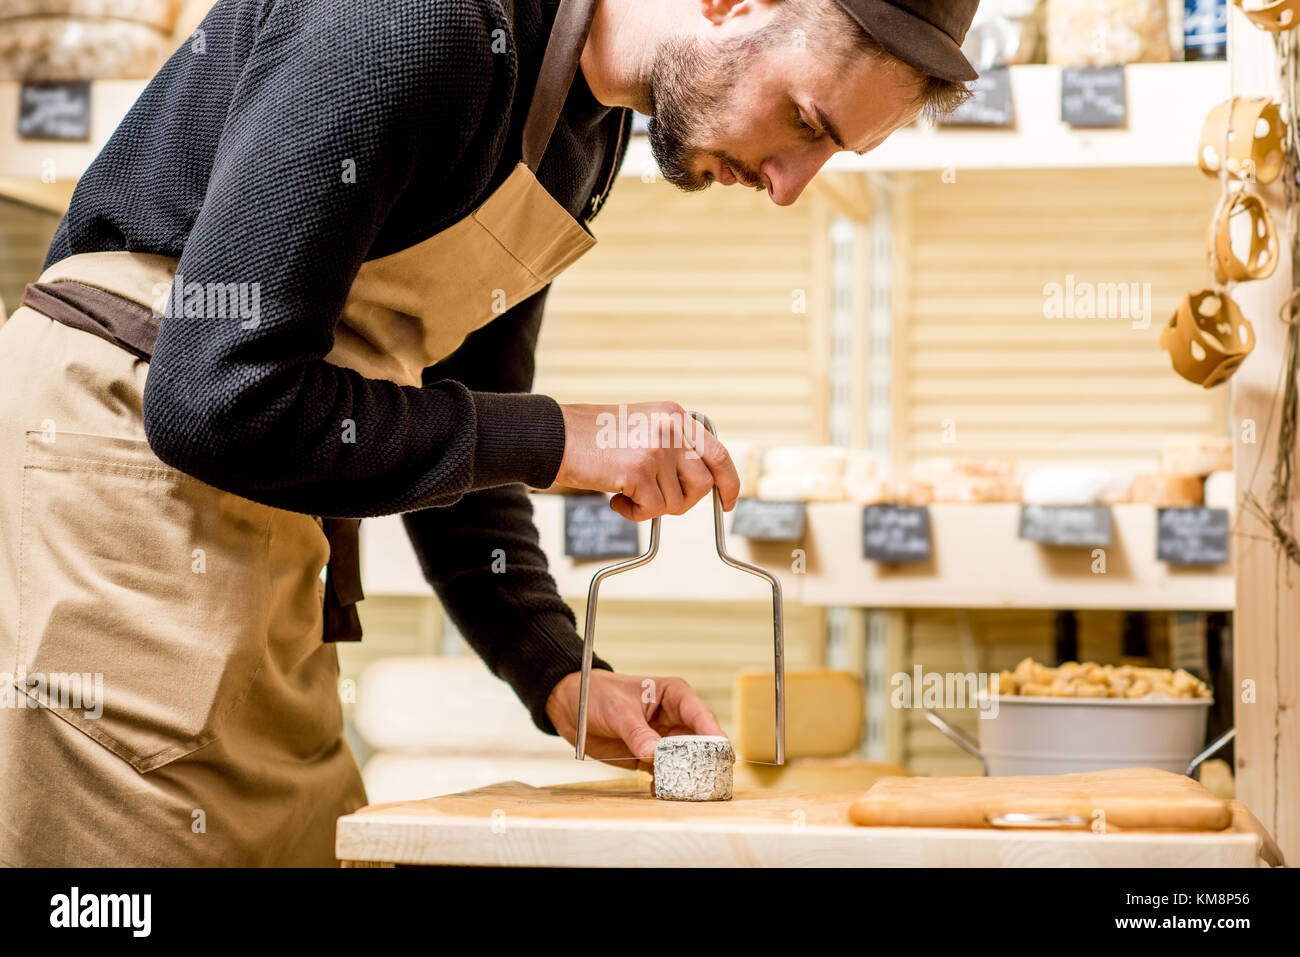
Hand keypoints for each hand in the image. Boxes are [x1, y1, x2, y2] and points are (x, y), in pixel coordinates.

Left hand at [545, 671, 724, 773]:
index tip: (723, 754)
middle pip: (700, 742)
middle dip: (704, 761)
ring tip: (684, 791)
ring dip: (685, 775)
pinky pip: (665, 772)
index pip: (700, 714)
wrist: (572, 707)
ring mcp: (664, 739)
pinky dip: (665, 783)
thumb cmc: (597, 695)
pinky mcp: (651, 757)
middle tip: (707, 780)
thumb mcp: (617, 711)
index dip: (714, 734)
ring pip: (685, 760)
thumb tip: (654, 753)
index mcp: (674, 696)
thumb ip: (636, 732)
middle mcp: (675, 718)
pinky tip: (659, 791)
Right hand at [554, 402, 740, 520]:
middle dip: (684, 503)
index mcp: (676, 416)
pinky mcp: (639, 470)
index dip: (728, 483)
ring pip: (677, 502)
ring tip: (627, 493)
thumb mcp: (643, 426)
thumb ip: (673, 446)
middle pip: (702, 484)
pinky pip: (651, 510)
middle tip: (657, 502)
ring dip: (652, 507)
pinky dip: (634, 513)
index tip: (727, 501)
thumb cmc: (593, 438)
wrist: (554, 436)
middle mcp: (672, 428)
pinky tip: (615, 499)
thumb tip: (700, 485)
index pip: (719, 454)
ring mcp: (657, 448)